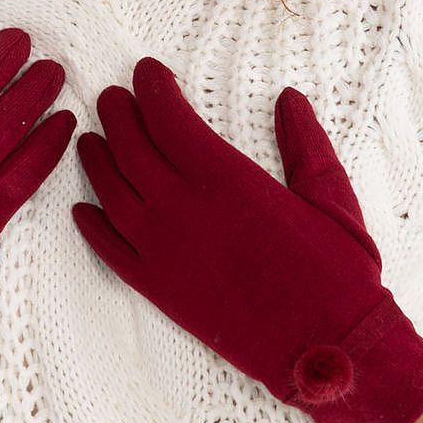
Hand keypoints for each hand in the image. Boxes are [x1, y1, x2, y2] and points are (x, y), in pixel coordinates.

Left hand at [71, 59, 422, 422]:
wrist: (329, 351)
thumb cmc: (339, 274)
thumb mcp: (331, 197)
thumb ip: (305, 144)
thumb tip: (288, 99)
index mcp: (228, 178)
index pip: (170, 117)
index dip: (153, 88)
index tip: (147, 70)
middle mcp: (184, 209)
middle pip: (131, 147)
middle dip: (118, 115)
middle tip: (113, 97)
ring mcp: (165, 251)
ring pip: (111, 192)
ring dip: (97, 160)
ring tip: (91, 140)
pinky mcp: (159, 290)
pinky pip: (110, 251)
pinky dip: (91, 226)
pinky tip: (82, 209)